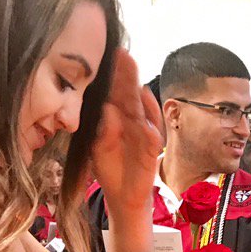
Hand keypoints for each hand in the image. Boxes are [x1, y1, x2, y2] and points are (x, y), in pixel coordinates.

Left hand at [92, 49, 162, 220]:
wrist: (121, 197)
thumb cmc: (109, 169)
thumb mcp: (97, 148)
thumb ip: (102, 130)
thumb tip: (108, 109)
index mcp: (117, 118)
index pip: (116, 93)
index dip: (114, 76)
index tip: (108, 55)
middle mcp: (132, 122)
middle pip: (131, 95)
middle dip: (128, 76)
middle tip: (123, 55)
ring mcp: (144, 135)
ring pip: (144, 110)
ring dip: (140, 94)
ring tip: (135, 76)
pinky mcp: (151, 151)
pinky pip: (153, 135)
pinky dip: (150, 123)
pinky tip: (147, 112)